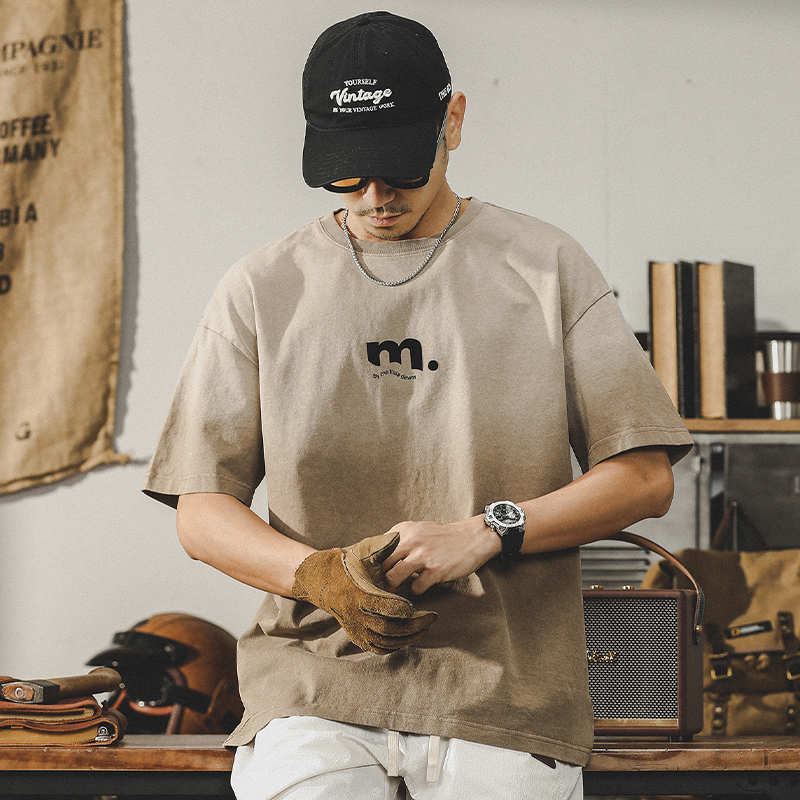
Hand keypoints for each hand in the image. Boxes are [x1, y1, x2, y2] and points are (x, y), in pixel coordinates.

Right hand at [291, 532, 437, 653]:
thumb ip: (380, 545)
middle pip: (390, 628)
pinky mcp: (357, 636)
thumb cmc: (344, 563)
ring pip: (386, 641)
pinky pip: (379, 647)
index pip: (385, 607)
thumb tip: (397, 536)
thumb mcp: (360, 551)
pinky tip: (410, 636)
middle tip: (432, 617)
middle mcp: (356, 615)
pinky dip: (396, 645)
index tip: (416, 605)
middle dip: (414, 625)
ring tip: (425, 626)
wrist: (320, 581)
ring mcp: (356, 628)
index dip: (403, 608)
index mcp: (359, 594)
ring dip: (408, 637)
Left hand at [382, 518, 501, 594]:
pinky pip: (416, 587)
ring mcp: (423, 556)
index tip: (373, 572)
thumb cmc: (443, 537)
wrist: (473, 537)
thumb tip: (380, 558)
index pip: (377, 548)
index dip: (372, 563)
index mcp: (404, 529)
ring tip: (399, 588)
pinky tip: (423, 584)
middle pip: (381, 565)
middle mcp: (411, 540)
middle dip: (379, 578)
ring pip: (392, 578)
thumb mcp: (419, 530)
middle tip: (383, 585)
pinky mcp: (436, 570)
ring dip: (394, 587)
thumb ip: (401, 541)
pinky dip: (417, 590)